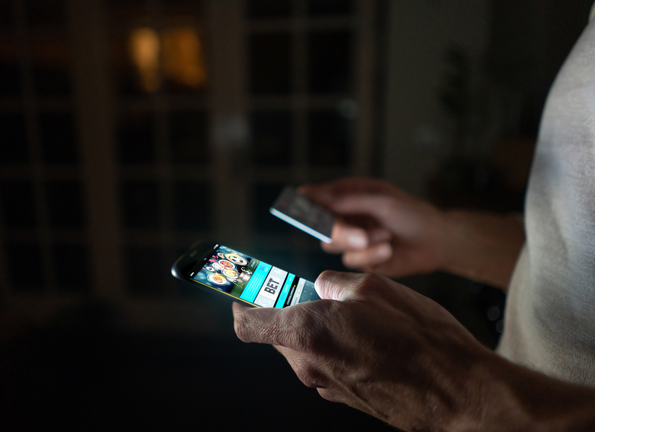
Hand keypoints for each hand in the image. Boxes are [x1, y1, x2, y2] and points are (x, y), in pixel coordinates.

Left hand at [233, 271, 491, 430]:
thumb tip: (324, 285)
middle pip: (279, 335)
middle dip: (291, 310)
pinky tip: (372, 340)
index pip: (247, 323)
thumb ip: (337, 284)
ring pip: (306, 350)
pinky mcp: (348, 398)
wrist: (458, 393)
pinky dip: (337, 349)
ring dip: (318, 330)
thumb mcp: (375, 288)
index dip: (240, 302)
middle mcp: (309, 365)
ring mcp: (328, 386)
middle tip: (317, 293)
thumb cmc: (419, 339)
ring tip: (357, 316)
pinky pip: (329, 365)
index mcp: (306, 332)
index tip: (242, 289)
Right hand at [299, 178, 446, 276]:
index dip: (305, 203)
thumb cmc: (412, 214)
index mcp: (348, 194)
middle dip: (340, 231)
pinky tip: (388, 250)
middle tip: (361, 237)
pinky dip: (370, 256)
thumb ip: (348, 199)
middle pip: (319, 224)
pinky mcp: (358, 258)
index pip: (316, 197)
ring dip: (360, 243)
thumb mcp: (382, 201)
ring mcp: (350, 238)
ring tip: (386, 236)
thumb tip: (315, 194)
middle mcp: (344, 215)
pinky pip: (350, 260)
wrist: (435, 242)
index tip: (300, 210)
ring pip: (331, 244)